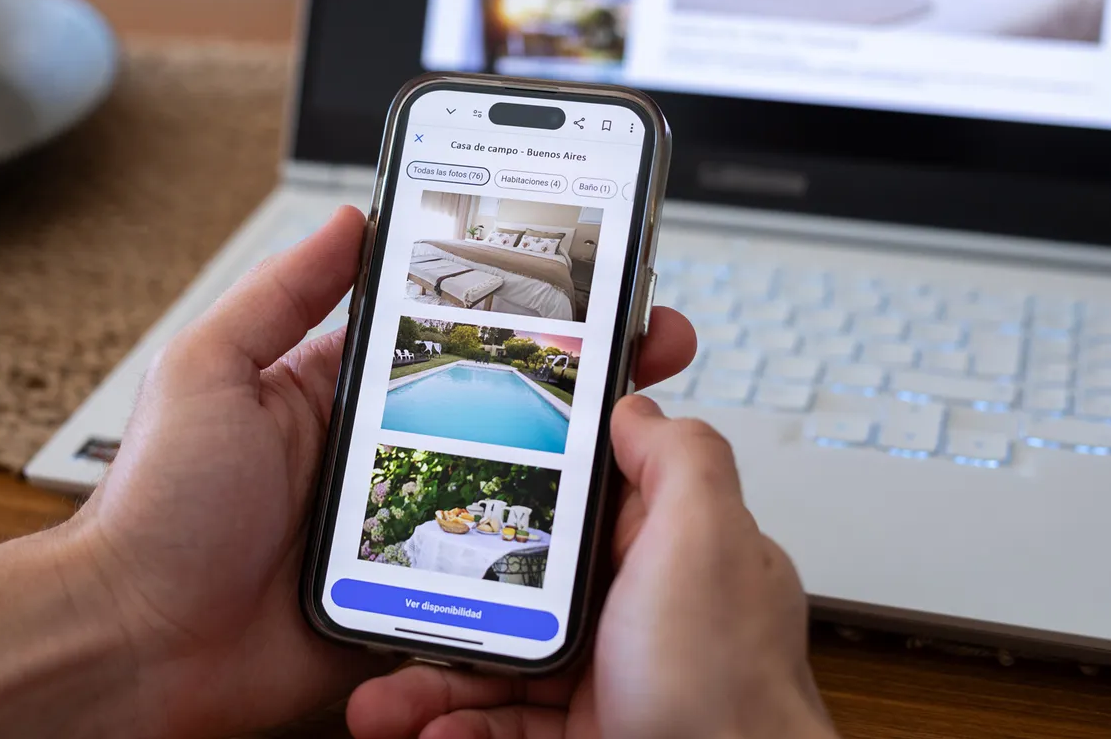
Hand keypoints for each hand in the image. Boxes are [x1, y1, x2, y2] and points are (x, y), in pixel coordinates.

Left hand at [56, 207, 698, 738]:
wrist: (141, 645)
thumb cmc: (160, 507)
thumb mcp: (210, 369)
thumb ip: (281, 293)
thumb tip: (349, 217)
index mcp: (346, 389)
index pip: (453, 328)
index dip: (519, 304)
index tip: (589, 274)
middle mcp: (388, 448)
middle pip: (507, 401)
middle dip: (583, 372)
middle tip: (654, 342)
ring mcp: (408, 519)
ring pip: (518, 481)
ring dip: (582, 458)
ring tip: (648, 426)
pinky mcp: (418, 589)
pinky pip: (496, 565)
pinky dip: (549, 550)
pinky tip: (604, 523)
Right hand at [347, 406, 835, 738]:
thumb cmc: (729, 691)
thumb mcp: (708, 542)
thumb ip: (678, 460)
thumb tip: (636, 404)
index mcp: (668, 546)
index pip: (578, 498)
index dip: (511, 489)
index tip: (447, 491)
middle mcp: (639, 609)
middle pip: (519, 586)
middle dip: (444, 601)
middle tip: (385, 607)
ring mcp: (612, 678)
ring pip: (500, 663)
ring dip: (432, 682)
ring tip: (382, 698)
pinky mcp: (590, 736)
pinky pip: (506, 727)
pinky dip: (461, 730)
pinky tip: (431, 732)